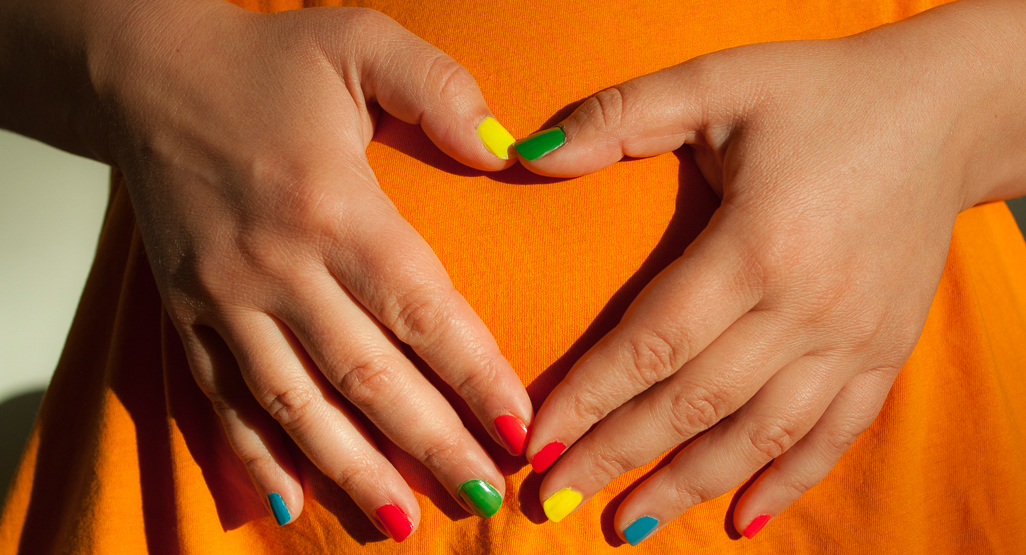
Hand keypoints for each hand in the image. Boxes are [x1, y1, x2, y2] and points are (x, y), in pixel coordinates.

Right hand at [87, 0, 530, 538]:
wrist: (148, 73)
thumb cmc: (266, 62)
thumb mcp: (362, 41)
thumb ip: (439, 90)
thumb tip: (505, 153)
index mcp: (332, 204)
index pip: (420, 308)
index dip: (473, 374)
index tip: (517, 427)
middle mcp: (277, 264)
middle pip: (366, 375)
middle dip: (429, 442)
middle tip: (481, 494)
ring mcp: (224, 297)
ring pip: (295, 404)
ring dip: (352, 469)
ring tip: (402, 522)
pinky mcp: (185, 312)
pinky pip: (221, 398)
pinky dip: (255, 455)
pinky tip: (290, 501)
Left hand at [513, 0, 1025, 542]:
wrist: (945, 111)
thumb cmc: (820, 92)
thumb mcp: (717, 81)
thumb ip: (618, 117)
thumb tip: (522, 153)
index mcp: (755, 244)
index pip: (651, 344)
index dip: (588, 400)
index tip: (535, 446)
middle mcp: (805, 306)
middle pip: (694, 403)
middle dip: (618, 456)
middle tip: (555, 500)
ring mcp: (853, 337)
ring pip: (760, 434)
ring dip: (689, 484)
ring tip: (629, 523)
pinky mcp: (886, 349)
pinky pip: (835, 433)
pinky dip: (788, 481)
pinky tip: (744, 520)